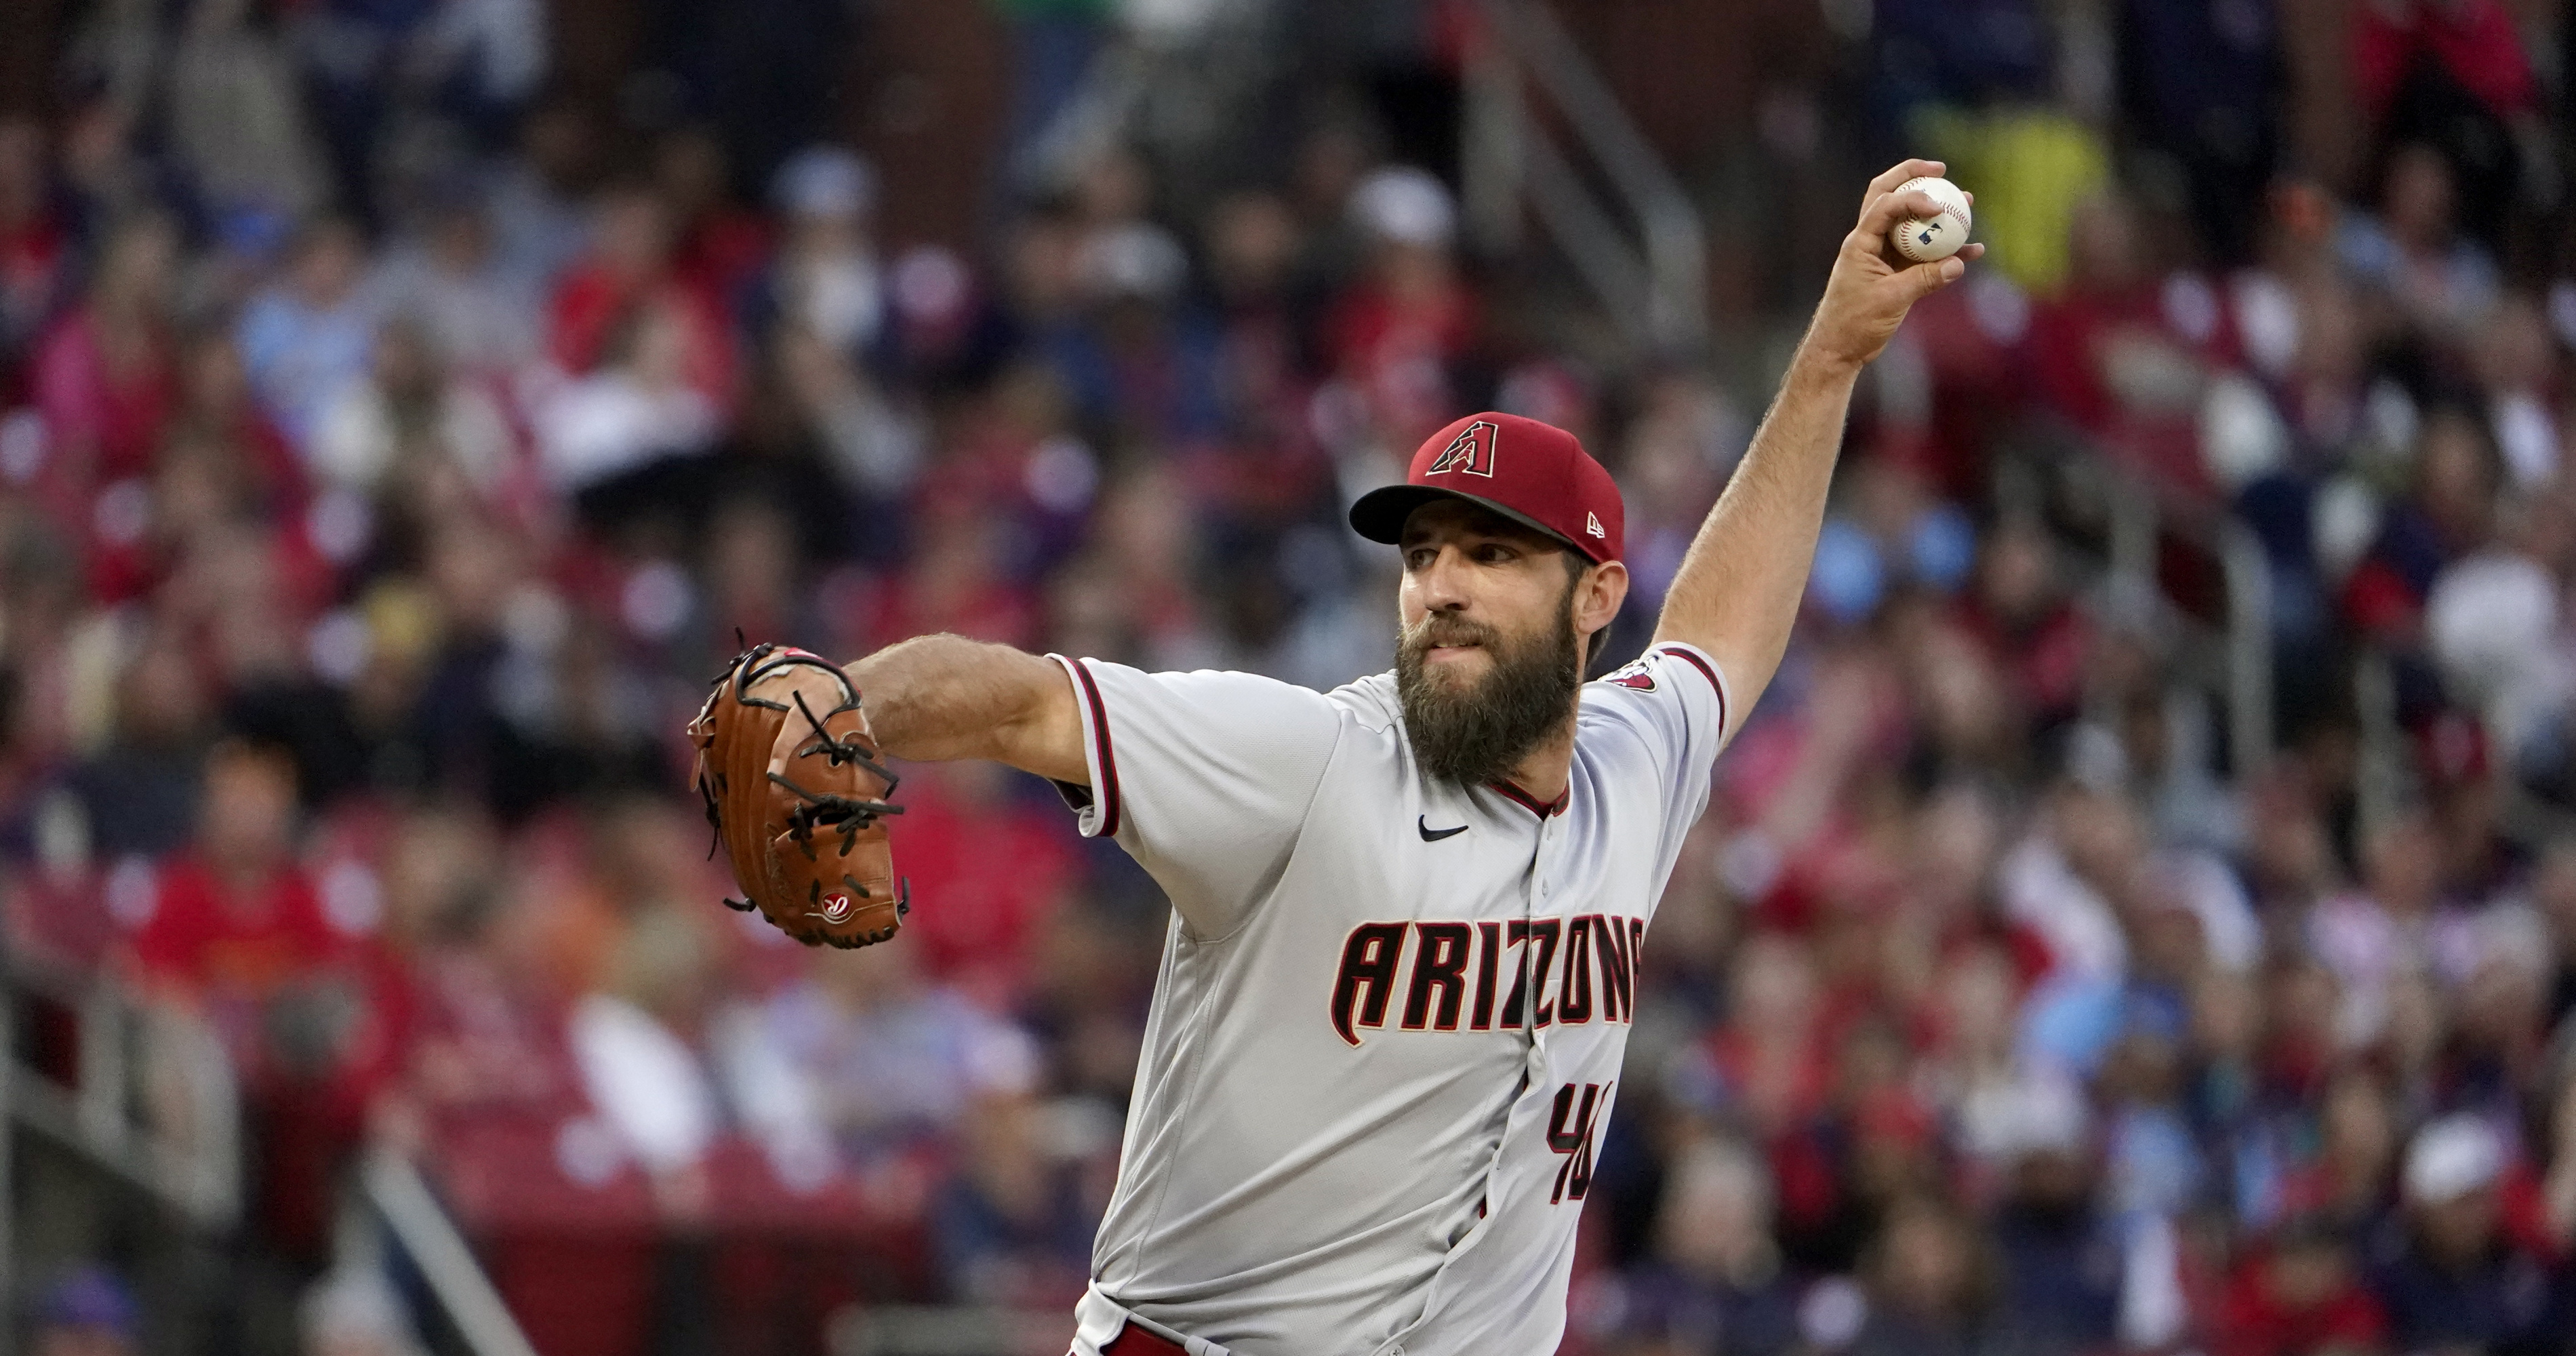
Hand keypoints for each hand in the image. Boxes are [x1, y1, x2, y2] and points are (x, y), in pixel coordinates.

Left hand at [1802, 159, 1985, 374]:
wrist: (1840, 349)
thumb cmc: (1854, 323)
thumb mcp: (1891, 300)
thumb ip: (1924, 279)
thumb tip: (1958, 263)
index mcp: (1861, 242)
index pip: (1885, 205)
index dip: (1911, 198)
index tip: (1937, 206)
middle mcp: (1871, 242)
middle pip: (1891, 197)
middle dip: (1914, 178)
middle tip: (1941, 171)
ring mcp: (1884, 256)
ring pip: (1912, 225)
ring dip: (1937, 213)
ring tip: (1967, 202)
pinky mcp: (1896, 273)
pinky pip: (1924, 255)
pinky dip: (1946, 251)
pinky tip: (1971, 251)